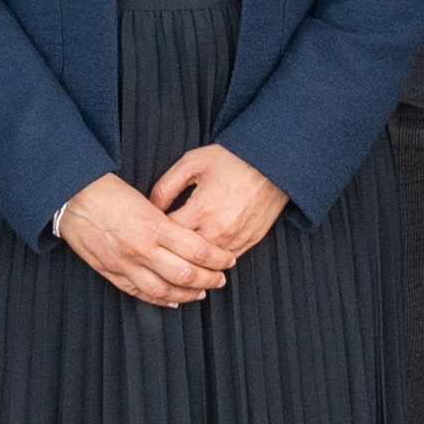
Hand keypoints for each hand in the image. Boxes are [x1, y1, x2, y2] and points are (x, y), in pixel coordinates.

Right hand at [55, 167, 232, 307]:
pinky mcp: (110, 271)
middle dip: (209, 279)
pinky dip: (159, 299)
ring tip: (201, 292)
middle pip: (186, 274)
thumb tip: (188, 239)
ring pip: (164, 290)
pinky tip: (172, 300)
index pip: (198, 250)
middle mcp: (141, 249)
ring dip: (187, 294)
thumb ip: (166, 222)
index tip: (228, 259)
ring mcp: (124, 263)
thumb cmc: (108, 191)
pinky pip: (139, 292)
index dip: (217, 258)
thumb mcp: (145, 200)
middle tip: (221, 279)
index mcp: (154, 226)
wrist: (71, 196)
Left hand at [151, 144, 288, 264]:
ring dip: (194, 261)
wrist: (272, 161)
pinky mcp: (251, 241)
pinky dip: (215, 260)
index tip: (152, 230)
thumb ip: (166, 186)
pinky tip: (206, 254)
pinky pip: (227, 261)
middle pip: (186, 255)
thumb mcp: (191, 163)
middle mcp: (218, 229)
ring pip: (207, 264)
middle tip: (162, 247)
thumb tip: (151, 208)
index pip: (168, 235)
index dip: (157, 233)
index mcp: (201, 209)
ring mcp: (237, 238)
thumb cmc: (232, 159)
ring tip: (182, 256)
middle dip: (173, 252)